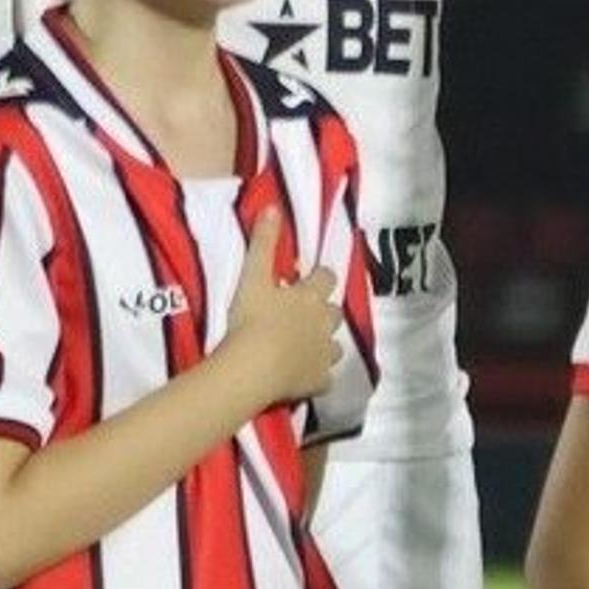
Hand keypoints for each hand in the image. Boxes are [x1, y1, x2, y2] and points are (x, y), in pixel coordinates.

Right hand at [216, 203, 344, 405]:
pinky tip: (305, 377)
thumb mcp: (253, 276)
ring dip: (324, 344)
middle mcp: (324, 323)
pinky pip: (325, 379)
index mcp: (310, 296)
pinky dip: (318, 376)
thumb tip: (273, 207)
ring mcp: (324, 354)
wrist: (254, 366)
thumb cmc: (252, 319)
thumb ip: (263, 242)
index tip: (307, 279)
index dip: (319, 277)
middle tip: (304, 315)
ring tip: (305, 347)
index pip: (326, 277)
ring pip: (335, 346)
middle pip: (334, 312)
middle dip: (324, 312)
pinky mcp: (319, 381)